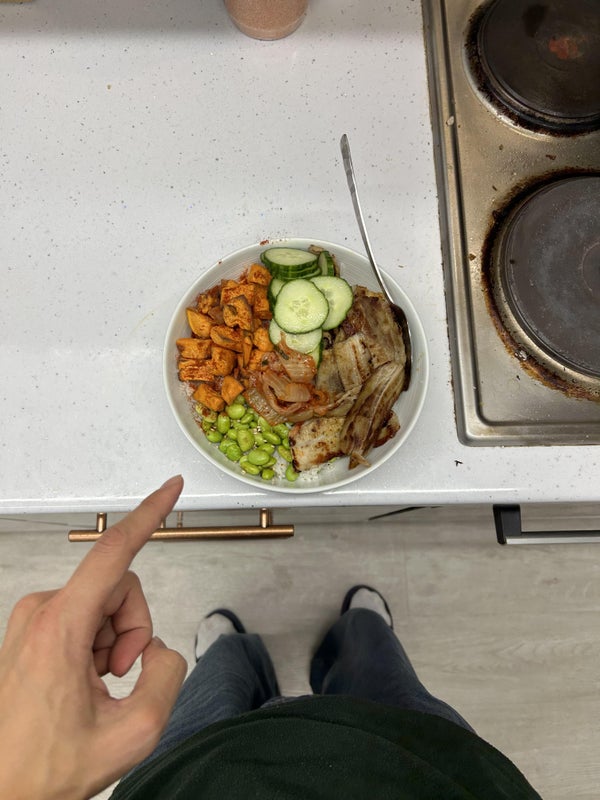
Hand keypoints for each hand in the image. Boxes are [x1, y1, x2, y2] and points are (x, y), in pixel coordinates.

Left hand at [0, 475, 187, 799]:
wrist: (1, 792)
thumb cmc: (44, 768)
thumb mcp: (134, 732)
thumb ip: (167, 675)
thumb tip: (158, 648)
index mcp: (60, 627)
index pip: (113, 552)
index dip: (150, 515)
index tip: (170, 489)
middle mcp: (40, 612)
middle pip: (118, 587)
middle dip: (132, 629)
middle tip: (120, 675)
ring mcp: (32, 620)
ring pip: (103, 603)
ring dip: (113, 642)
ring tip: (97, 685)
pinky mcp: (32, 629)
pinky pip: (84, 617)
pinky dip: (96, 646)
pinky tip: (82, 682)